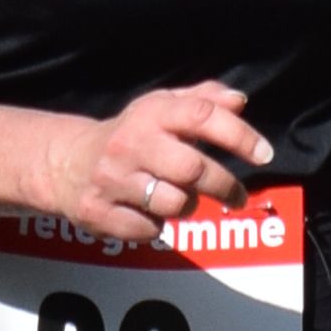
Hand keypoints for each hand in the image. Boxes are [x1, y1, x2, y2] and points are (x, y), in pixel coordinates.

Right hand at [40, 80, 268, 251]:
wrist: (67, 162)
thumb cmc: (131, 135)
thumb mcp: (161, 108)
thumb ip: (203, 101)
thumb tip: (239, 101)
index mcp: (151, 113)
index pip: (202, 116)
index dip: (239, 135)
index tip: (263, 154)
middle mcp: (131, 143)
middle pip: (193, 170)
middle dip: (223, 185)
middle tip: (237, 195)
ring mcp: (112, 180)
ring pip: (174, 204)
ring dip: (188, 207)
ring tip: (180, 199)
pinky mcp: (100, 212)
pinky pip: (149, 229)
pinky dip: (157, 226)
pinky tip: (148, 212)